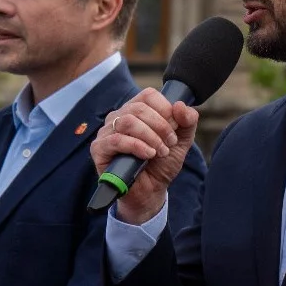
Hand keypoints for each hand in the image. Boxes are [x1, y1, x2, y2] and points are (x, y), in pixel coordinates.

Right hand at [90, 87, 197, 224]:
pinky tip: (149, 155)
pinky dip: (137, 146)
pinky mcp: (99, 149)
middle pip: (139, 108)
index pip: (148, 95)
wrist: (151, 190)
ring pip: (128, 121)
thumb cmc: (162, 162)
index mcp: (137, 110)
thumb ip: (187, 121)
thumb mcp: (182, 140)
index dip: (165, 109)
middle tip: (170, 143)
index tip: (175, 127)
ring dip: (151, 137)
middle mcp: (119, 117)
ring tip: (160, 152)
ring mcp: (107, 132)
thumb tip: (180, 105)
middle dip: (161, 126)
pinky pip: (116, 140)